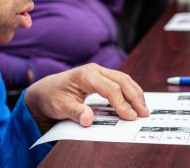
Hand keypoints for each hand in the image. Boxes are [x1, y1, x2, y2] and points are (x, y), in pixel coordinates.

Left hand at [24, 63, 148, 130]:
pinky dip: (130, 91)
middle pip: (122, 81)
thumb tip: (88, 119)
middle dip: (135, 97)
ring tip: (144, 109)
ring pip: (124, 79)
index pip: (110, 88)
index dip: (122, 103)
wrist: (46, 90)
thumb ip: (75, 112)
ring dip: (135, 93)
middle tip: (144, 113)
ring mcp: (100, 72)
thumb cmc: (52, 97)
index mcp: (86, 75)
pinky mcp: (102, 77)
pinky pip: (120, 82)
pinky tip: (136, 102)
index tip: (130, 117)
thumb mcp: (60, 106)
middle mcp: (95, 70)